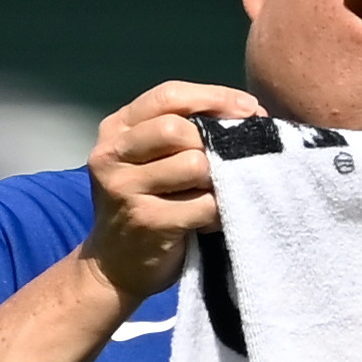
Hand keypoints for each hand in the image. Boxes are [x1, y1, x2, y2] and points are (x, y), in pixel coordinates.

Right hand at [84, 81, 265, 298]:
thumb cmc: (146, 202)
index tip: (249, 108)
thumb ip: (183, 130)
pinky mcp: (148, 221)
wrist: (114, 265)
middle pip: (180, 129)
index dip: (214, 97)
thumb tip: (250, 112)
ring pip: (196, 165)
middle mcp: (112, 154)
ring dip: (215, 181)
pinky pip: (205, 204)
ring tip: (208, 195)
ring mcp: (125, 189)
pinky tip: (208, 220)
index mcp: (116, 129)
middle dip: (212, 144)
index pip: (169, 96)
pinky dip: (217, 212)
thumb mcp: (149, 158)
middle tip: (222, 165)